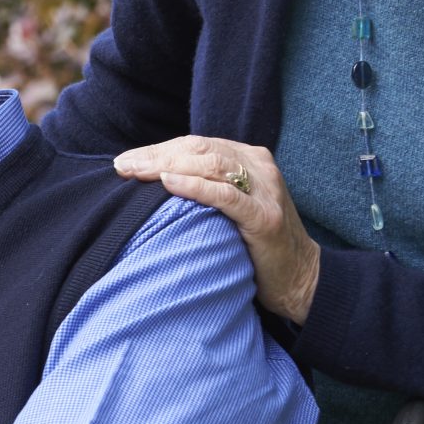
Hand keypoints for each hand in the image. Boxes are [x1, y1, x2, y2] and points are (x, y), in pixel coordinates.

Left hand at [113, 136, 322, 322]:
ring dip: (166, 166)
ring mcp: (264, 191)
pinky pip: (226, 195)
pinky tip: (167, 183)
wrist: (301, 278)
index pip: (197, 145)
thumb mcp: (232, 205)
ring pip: (211, 166)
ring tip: (135, 172)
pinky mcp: (264, 217)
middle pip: (200, 150)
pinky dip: (194, 187)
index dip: (159, 150)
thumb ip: (207, 187)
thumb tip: (156, 180)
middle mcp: (259, 168)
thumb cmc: (255, 244)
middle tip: (122, 165)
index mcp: (250, 159)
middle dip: (157, 155)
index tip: (126, 161)